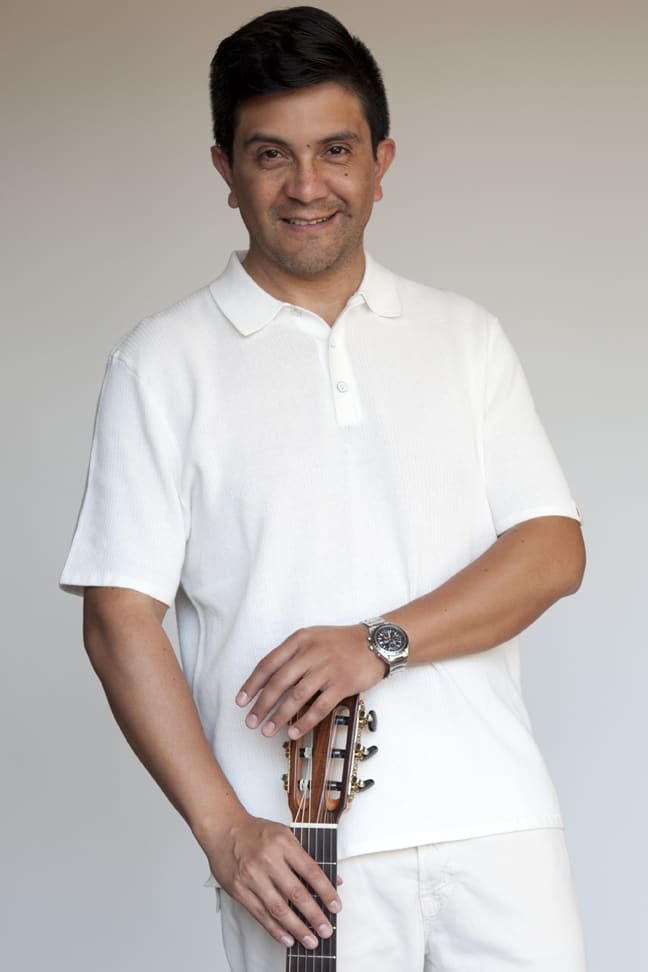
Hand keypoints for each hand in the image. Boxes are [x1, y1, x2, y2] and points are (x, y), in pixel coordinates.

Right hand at [207, 810, 340, 950]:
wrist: (224, 829)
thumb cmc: (256, 832)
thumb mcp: (285, 835)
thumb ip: (306, 857)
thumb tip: (332, 880)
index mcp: (283, 843)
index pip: (310, 871)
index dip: (325, 891)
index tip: (336, 906)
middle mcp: (268, 860)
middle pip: (296, 893)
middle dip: (314, 915)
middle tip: (326, 930)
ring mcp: (252, 876)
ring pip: (278, 908)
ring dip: (297, 928)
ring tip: (310, 940)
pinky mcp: (239, 889)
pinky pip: (260, 914)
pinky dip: (275, 929)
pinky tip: (287, 938)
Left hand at [236, 624, 385, 738]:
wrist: (376, 643)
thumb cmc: (341, 642)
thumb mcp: (313, 637)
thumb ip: (292, 654)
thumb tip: (268, 680)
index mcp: (300, 639)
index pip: (268, 663)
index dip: (252, 684)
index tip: (240, 701)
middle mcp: (312, 652)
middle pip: (279, 682)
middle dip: (261, 704)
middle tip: (250, 722)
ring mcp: (328, 668)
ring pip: (297, 696)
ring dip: (279, 716)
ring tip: (267, 730)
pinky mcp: (343, 684)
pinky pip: (319, 707)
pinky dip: (304, 721)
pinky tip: (293, 732)